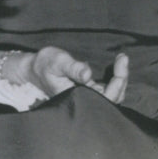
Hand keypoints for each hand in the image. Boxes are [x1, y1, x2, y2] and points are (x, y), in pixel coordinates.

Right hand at [11, 47, 128, 103]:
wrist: (34, 69)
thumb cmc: (45, 65)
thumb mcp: (58, 62)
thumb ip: (73, 68)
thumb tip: (88, 74)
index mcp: (77, 98)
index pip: (107, 97)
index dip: (118, 82)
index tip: (121, 60)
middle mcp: (84, 100)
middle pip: (113, 99)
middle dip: (122, 79)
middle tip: (123, 57)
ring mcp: (87, 97)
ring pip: (112, 95)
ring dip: (120, 79)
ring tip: (122, 59)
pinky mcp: (87, 91)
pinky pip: (107, 90)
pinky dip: (115, 79)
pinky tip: (117, 65)